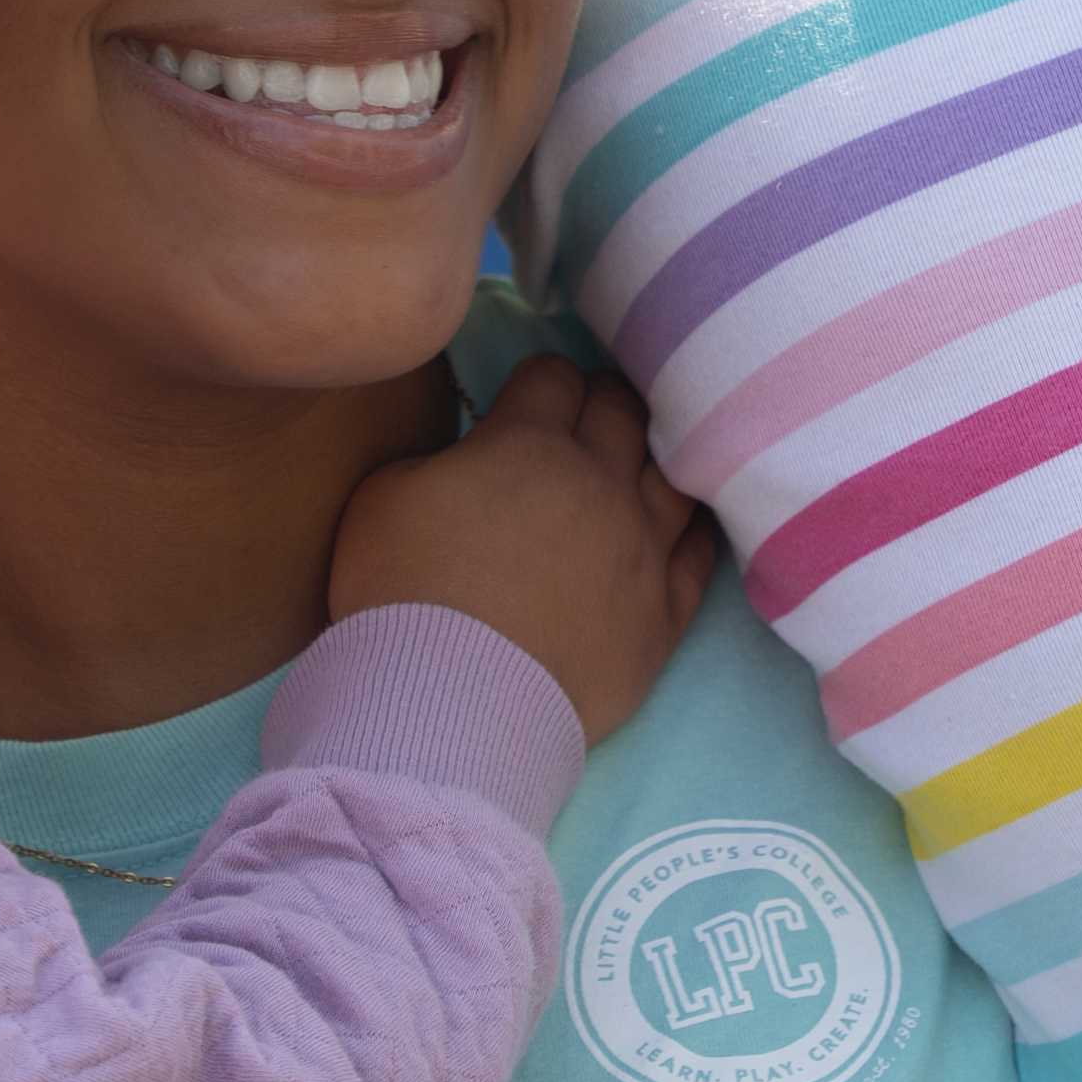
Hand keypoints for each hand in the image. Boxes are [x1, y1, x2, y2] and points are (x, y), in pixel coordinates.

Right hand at [325, 351, 714, 748]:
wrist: (450, 705)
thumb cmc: (401, 596)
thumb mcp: (382, 499)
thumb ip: (436, 459)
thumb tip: (469, 457)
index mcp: (529, 445)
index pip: (553, 376)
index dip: (539, 382)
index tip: (527, 399)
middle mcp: (601, 483)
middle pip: (623, 411)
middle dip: (602, 403)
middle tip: (586, 420)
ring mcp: (643, 548)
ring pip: (675, 474)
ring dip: (653, 459)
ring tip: (637, 466)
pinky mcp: (665, 613)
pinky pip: (698, 554)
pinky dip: (689, 532)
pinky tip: (681, 527)